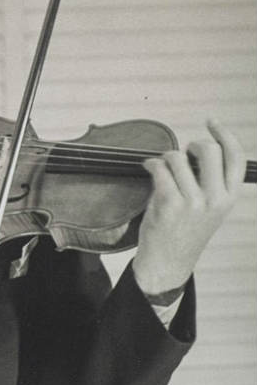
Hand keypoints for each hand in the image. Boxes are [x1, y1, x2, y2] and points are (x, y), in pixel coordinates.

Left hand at [133, 119, 244, 294]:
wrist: (167, 262)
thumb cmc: (185, 231)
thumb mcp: (210, 208)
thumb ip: (209, 181)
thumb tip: (196, 149)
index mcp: (229, 198)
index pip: (236, 157)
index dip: (224, 134)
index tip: (211, 122)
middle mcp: (216, 199)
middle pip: (209, 149)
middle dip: (191, 146)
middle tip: (181, 155)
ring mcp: (193, 202)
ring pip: (178, 158)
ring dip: (166, 158)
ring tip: (162, 169)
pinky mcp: (169, 204)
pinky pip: (159, 169)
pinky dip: (151, 164)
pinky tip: (148, 167)